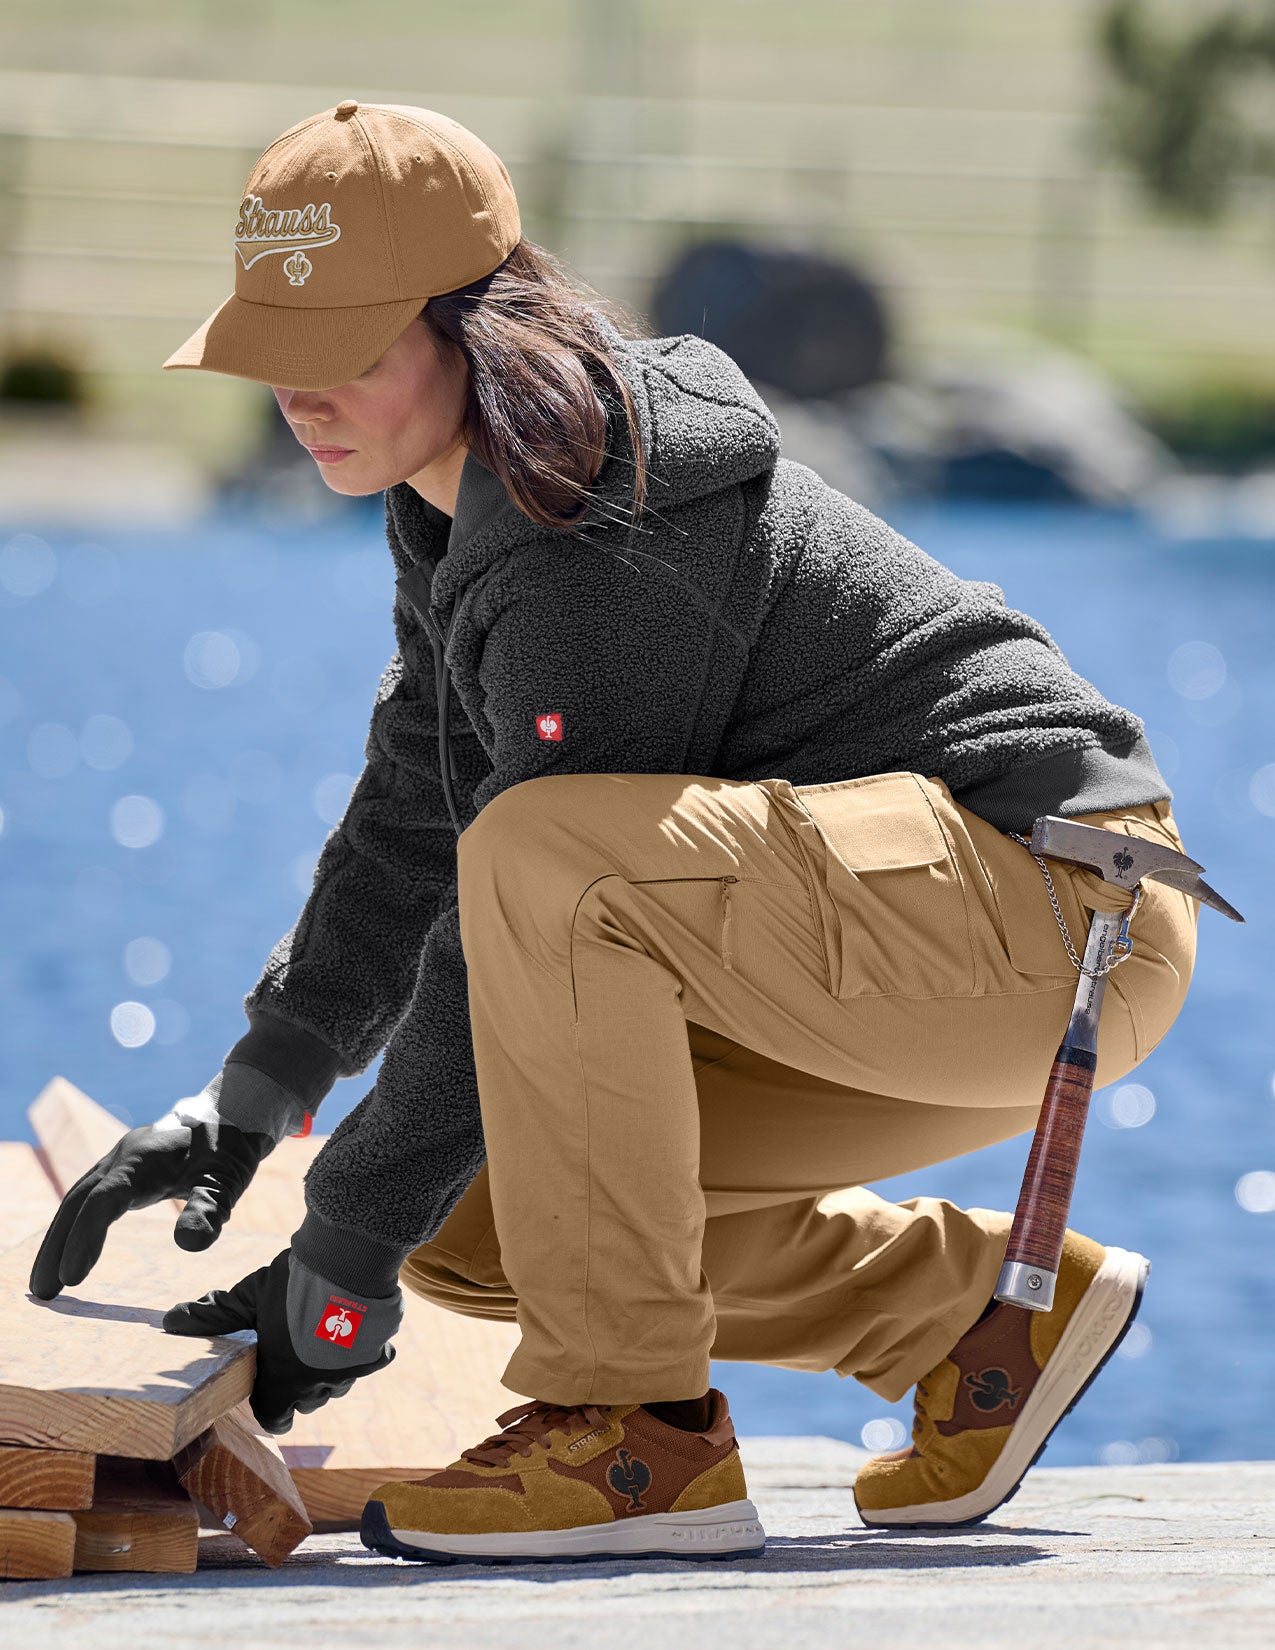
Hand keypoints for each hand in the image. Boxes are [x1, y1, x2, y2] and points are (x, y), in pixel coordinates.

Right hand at [28, 1065, 305, 1300]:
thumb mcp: (227, 1180)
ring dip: (58, 1241)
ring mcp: (117, 1162)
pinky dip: (74, 1229)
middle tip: (43, 1294)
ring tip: (45, 1288)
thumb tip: (189, 1246)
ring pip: (77, 1201)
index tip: (72, 1278)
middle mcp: (122, 1157)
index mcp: (143, 1158)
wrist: (231, 1117)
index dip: (85, 1238)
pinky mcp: (121, 1171)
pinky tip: (67, 1256)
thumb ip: (209, 1208)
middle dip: (57, 1247)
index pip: (103, 1200)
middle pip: (77, 1201)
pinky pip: (89, 1201)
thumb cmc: (229, 1150)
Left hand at [162, 1247, 401, 1432]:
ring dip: (328, 1371)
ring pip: (337, 1385)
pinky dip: (361, 1350)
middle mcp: (318, 1386)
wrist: (349, 1262)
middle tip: (292, 1357)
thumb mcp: (249, 1296)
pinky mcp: (377, 1353)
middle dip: (298, 1387)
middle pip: (307, 1402)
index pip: (275, 1419)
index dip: (270, 1411)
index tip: (269, 1400)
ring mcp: (350, 1372)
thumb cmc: (292, 1284)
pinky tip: (354, 1329)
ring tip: (320, 1341)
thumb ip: (214, 1314)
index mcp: (283, 1380)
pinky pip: (369, 1361)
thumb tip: (170, 1321)